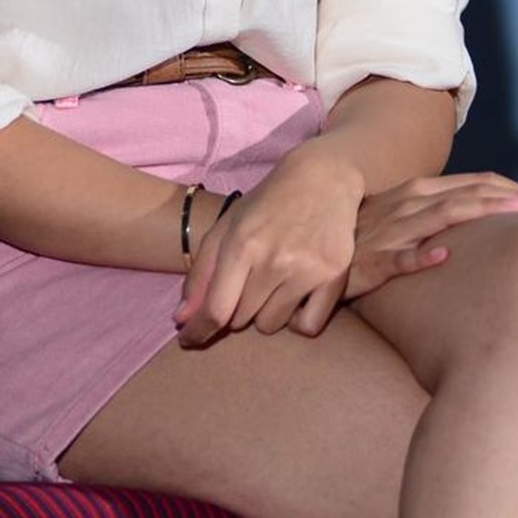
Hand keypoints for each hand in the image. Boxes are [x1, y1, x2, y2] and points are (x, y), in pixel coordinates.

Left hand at [173, 144, 363, 347]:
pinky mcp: (335, 276)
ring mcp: (307, 269)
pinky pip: (308, 326)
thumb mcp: (227, 227)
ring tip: (273, 283)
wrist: (323, 177)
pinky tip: (295, 299)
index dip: (198, 331)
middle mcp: (274, 259)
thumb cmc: (267, 203)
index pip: (215, 309)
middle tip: (247, 281)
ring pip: (271, 324)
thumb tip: (182, 319)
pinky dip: (297, 321)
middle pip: (241, 318)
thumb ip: (201, 273)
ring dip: (265, 312)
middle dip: (236, 307)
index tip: (188, 340)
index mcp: (242, 244)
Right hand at [290, 171, 517, 335]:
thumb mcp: (398, 219)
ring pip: (439, 218)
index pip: (471, 185)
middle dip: (510, 198)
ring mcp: (389, 233)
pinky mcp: (370, 263)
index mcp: (415, 194)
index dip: (509, 189)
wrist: (306, 248)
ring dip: (476, 212)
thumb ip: (433, 216)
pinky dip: (419, 256)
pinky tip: (442, 256)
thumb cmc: (357, 238)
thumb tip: (475, 222)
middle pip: (466, 196)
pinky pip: (396, 259)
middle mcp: (406, 205)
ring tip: (514, 213)